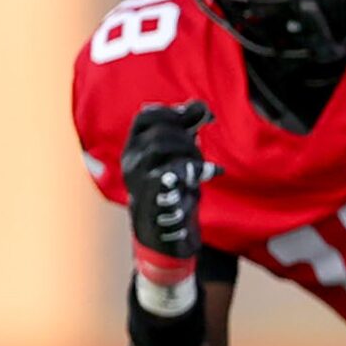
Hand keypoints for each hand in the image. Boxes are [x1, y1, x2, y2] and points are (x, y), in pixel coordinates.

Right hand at [120, 102, 217, 299]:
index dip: (172, 111)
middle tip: (201, 150)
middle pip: (158, 130)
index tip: (196, 117)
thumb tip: (201, 106)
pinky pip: (170, 173)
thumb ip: (189, 134)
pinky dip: (197, 170)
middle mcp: (132, 162)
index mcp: (135, 150)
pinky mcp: (153, 198)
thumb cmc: (174, 195)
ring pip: (160, 146)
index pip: (145, 117)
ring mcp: (139, 181)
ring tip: (202, 166)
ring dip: (190, 150)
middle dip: (187, 134)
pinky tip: (214, 172)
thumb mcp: (182, 160)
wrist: (168, 238)